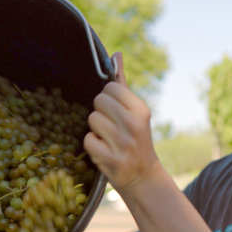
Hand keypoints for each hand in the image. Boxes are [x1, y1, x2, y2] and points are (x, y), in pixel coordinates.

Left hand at [83, 52, 162, 191]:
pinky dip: (92, 146)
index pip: (110, 88)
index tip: (116, 111)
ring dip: (96, 130)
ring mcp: (122, 143)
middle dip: (101, 113)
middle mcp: (134, 124)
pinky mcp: (111, 159)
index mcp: (141, 109)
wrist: (143, 176)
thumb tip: (116, 55)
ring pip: (92, 120)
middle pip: (99, 102)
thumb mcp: (134, 112)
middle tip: (112, 127)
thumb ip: (122, 84)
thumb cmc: (135, 139)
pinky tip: (104, 150)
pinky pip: (88, 140)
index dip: (108, 98)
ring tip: (109, 139)